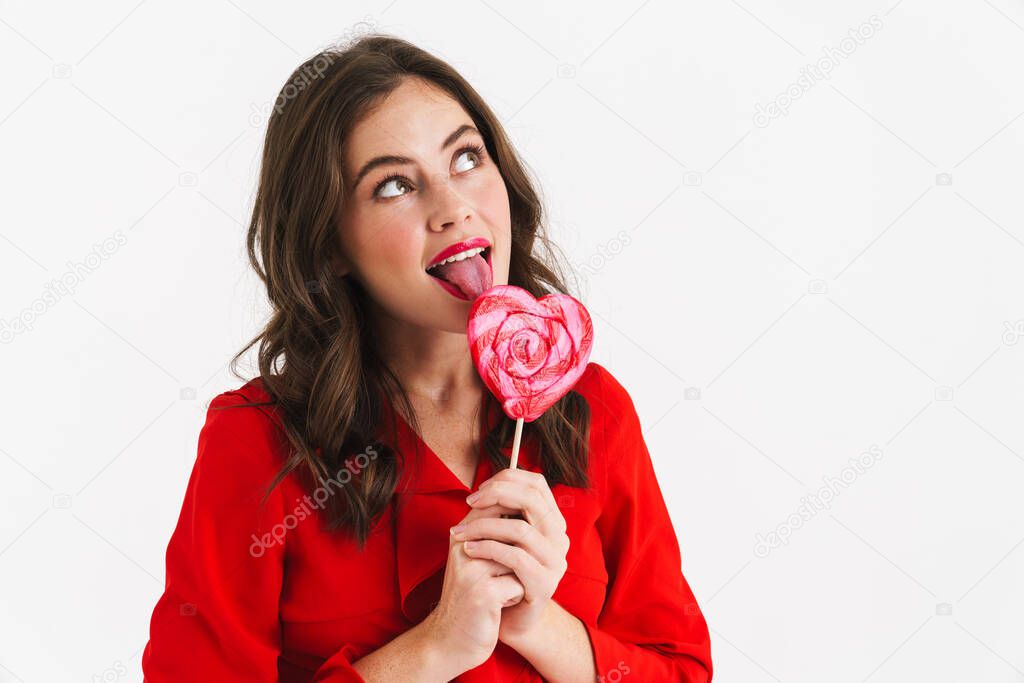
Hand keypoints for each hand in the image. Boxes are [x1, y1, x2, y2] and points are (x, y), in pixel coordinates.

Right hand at [421, 501, 525, 674]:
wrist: (449, 640)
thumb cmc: (471, 598)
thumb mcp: (477, 560)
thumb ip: (494, 534)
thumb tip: (529, 510)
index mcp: (461, 534)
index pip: (498, 507)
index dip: (517, 528)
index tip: (513, 554)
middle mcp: (462, 546)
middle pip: (513, 535)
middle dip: (518, 559)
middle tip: (501, 579)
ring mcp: (471, 569)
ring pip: (520, 561)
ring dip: (517, 579)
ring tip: (498, 592)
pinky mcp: (483, 593)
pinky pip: (519, 586)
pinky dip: (515, 598)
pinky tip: (497, 608)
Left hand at [453, 468, 569, 645]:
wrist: (510, 619)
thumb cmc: (503, 572)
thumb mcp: (504, 537)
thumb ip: (503, 513)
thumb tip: (485, 485)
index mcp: (552, 521)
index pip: (537, 484)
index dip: (508, 479)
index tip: (479, 489)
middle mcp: (559, 538)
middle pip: (532, 500)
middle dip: (496, 495)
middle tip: (469, 503)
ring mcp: (555, 562)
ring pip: (520, 529)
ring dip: (484, 526)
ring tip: (461, 531)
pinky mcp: (545, 584)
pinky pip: (515, 558)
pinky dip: (487, 549)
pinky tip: (468, 549)